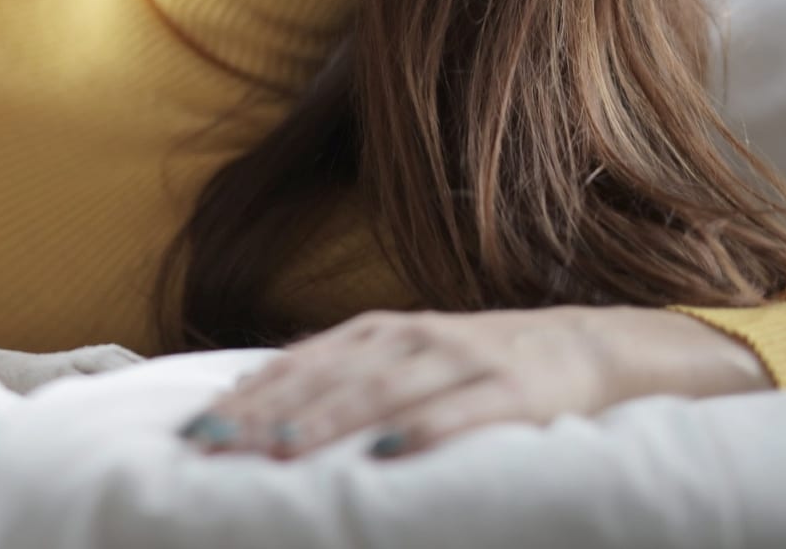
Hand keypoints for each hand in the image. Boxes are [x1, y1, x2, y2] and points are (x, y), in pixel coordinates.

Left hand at [179, 305, 772, 460]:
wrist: (585, 345)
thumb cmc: (474, 364)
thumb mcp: (404, 358)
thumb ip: (342, 374)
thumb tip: (259, 403)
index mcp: (378, 332)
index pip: (299, 362)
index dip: (250, 394)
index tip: (200, 427)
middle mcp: (411, 339)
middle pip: (329, 377)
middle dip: (271, 411)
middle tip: (221, 444)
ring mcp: (461, 361)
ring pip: (383, 392)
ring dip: (329, 419)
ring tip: (284, 448)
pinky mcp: (514, 392)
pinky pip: (464, 413)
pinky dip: (425, 431)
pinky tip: (390, 453)